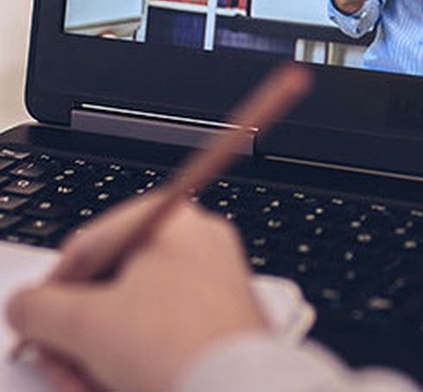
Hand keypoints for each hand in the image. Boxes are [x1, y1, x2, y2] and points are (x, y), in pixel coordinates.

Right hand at [7, 197, 267, 391]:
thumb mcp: (84, 324)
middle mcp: (199, 241)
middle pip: (112, 282)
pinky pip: (165, 333)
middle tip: (62, 362)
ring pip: (136, 313)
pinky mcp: (223, 320)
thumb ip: (38, 308)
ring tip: (91, 382)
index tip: (38, 324)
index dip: (53, 290)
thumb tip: (28, 306)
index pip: (90, 244)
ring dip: (102, 352)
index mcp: (172, 219)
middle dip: (78, 332)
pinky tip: (123, 385)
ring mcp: (216, 280)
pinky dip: (136, 360)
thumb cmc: (179, 346)